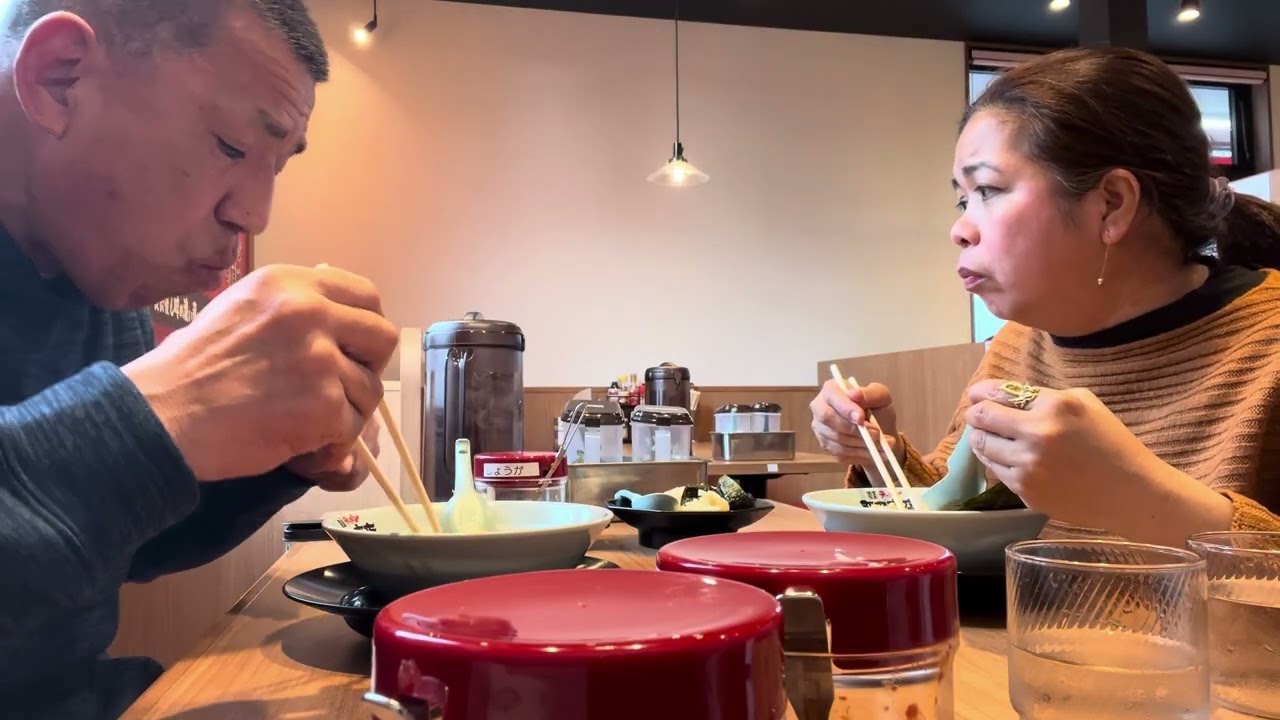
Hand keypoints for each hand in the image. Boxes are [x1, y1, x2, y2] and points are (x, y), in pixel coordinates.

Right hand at [124, 264, 398, 481]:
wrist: (162, 413)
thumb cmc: (193, 367)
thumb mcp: (242, 307)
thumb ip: (293, 304)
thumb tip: (339, 314)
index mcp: (291, 284)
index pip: (366, 295)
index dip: (366, 325)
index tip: (354, 346)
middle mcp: (311, 313)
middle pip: (382, 337)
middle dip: (368, 366)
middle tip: (341, 386)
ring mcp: (320, 359)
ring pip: (369, 389)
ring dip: (347, 411)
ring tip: (307, 418)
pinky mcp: (324, 405)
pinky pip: (353, 426)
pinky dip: (333, 440)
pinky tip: (301, 439)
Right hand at [810, 379, 903, 466]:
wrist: (880, 432)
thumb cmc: (878, 409)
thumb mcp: (882, 396)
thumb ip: (870, 394)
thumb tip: (855, 394)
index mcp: (831, 390)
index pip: (831, 396)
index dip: (845, 408)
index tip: (861, 418)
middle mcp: (820, 408)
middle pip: (828, 419)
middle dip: (854, 429)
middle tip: (876, 434)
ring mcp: (821, 428)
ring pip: (836, 438)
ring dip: (862, 443)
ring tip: (882, 444)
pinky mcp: (827, 446)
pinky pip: (840, 452)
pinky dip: (860, 453)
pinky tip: (874, 451)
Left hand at [963, 379, 1214, 536]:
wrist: (1132, 492)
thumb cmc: (1112, 442)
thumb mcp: (1084, 403)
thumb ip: (1044, 396)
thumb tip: (1005, 396)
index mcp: (1053, 406)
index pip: (998, 393)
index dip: (980, 393)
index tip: (975, 395)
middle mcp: (1036, 435)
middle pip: (982, 419)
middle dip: (975, 415)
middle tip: (976, 415)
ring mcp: (1028, 467)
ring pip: (983, 447)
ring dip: (980, 439)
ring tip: (985, 435)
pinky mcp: (1026, 492)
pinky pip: (996, 472)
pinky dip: (994, 461)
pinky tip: (1002, 456)